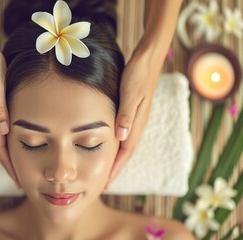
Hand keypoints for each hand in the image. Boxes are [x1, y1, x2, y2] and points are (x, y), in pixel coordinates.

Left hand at [106, 51, 160, 187]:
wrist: (147, 59)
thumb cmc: (137, 75)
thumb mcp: (130, 94)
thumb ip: (126, 116)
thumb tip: (121, 138)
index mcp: (137, 123)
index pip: (125, 152)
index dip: (115, 169)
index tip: (106, 184)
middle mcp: (137, 124)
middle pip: (126, 153)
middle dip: (116, 169)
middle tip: (104, 184)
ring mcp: (136, 119)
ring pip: (125, 146)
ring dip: (116, 160)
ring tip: (106, 171)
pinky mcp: (132, 112)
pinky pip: (124, 135)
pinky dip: (117, 146)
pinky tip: (112, 147)